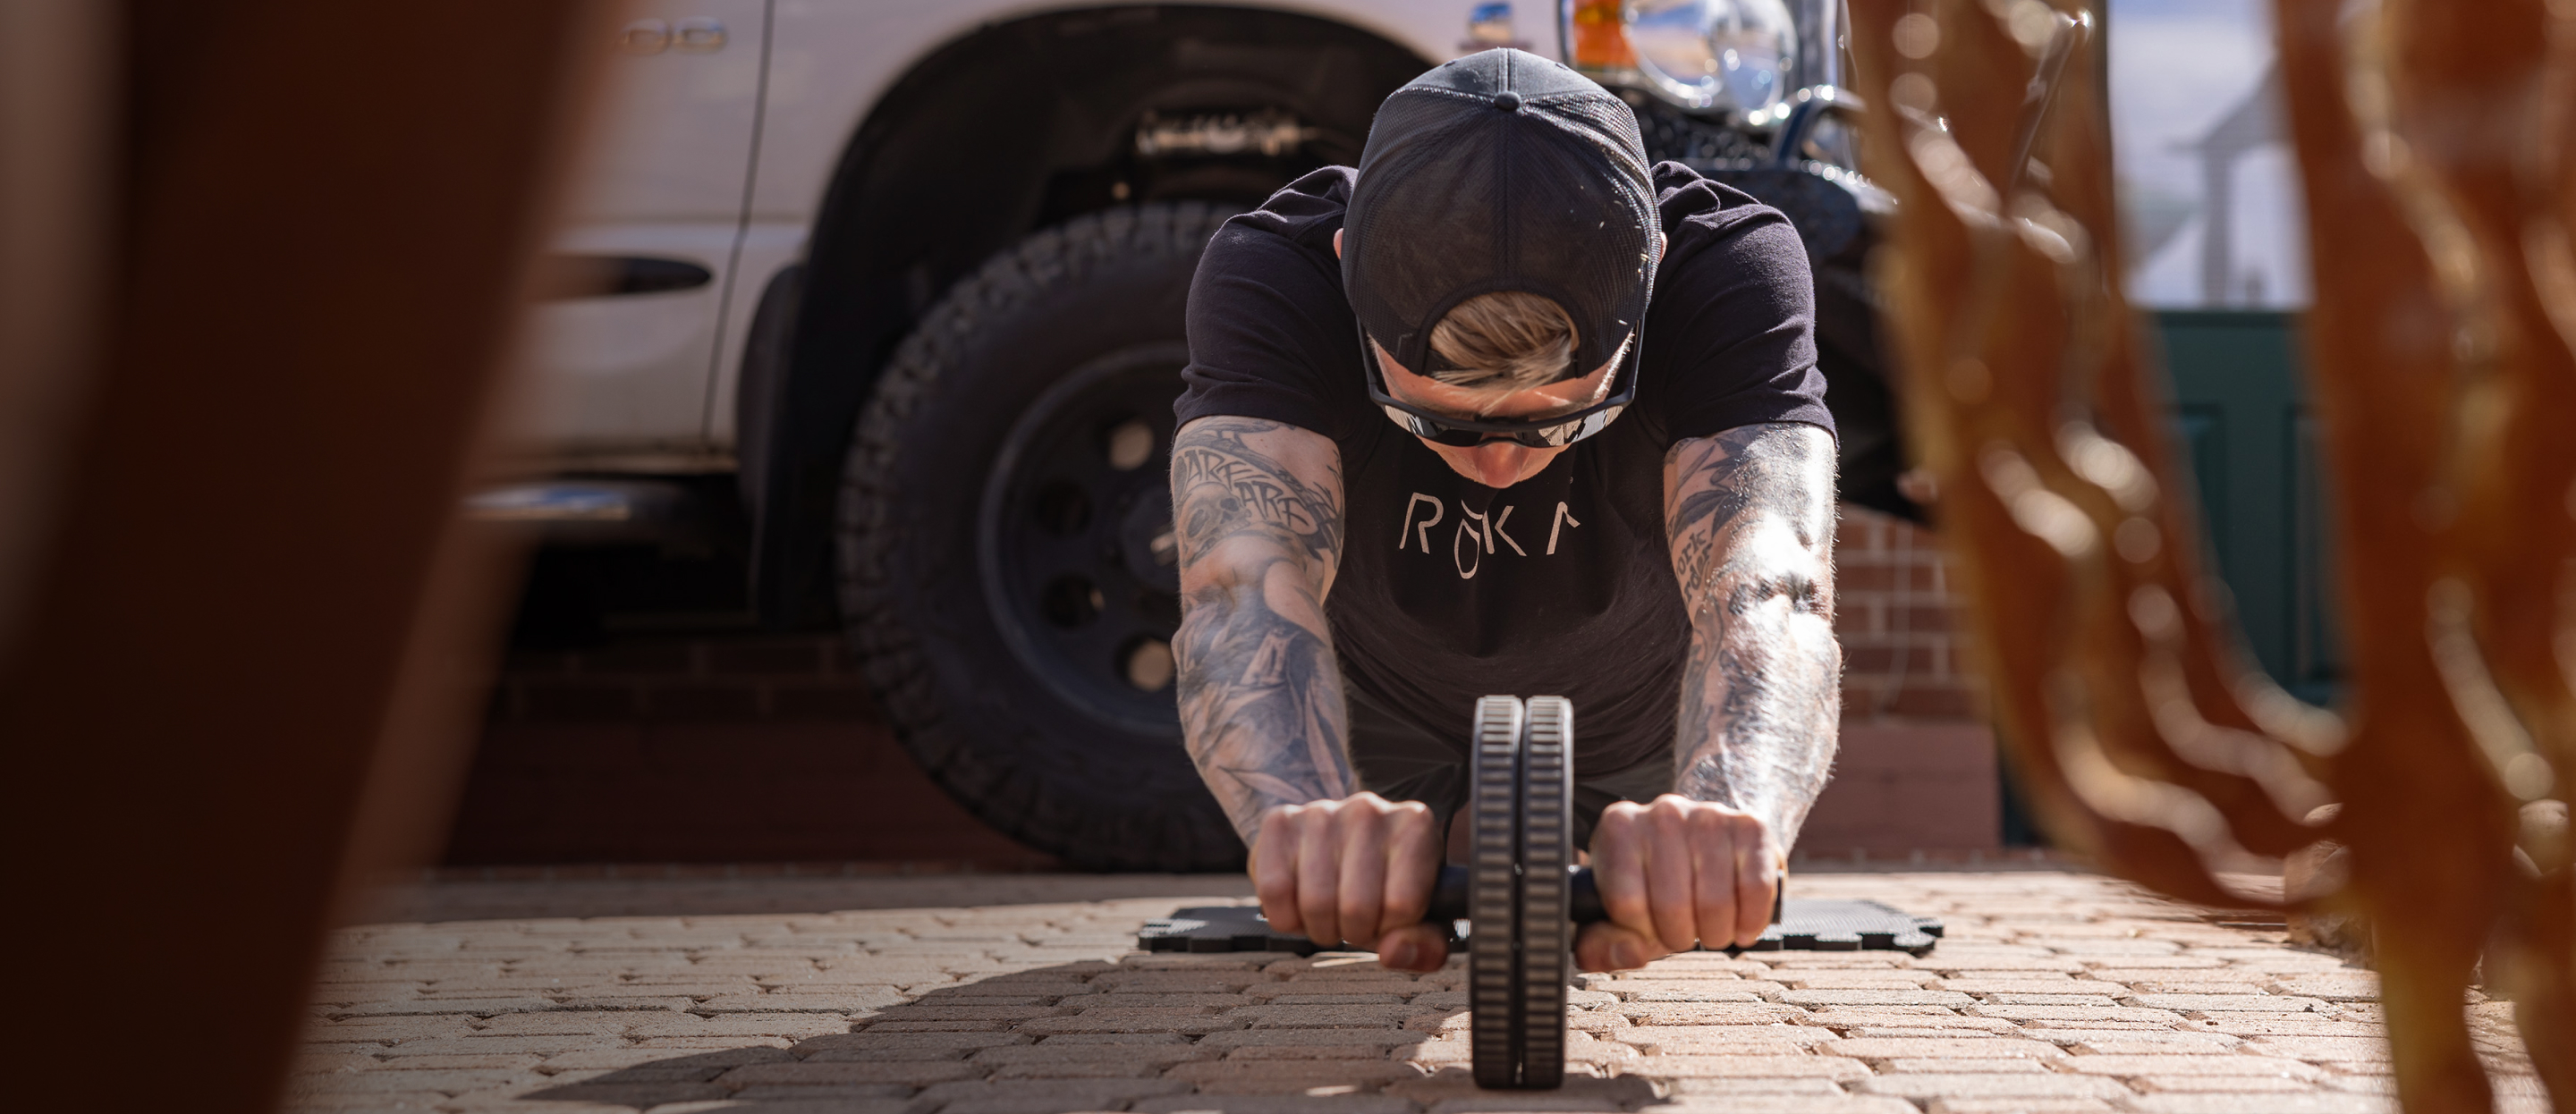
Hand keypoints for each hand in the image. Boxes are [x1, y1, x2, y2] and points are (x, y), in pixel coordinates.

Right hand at [1251, 792, 1448, 971]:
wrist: (1335, 846)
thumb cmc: (1384, 886)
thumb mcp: (1421, 918)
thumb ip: (1425, 946)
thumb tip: (1393, 951)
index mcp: (1415, 826)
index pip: (1403, 905)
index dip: (1390, 928)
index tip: (1387, 917)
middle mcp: (1368, 810)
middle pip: (1356, 907)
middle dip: (1352, 932)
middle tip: (1353, 919)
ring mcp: (1321, 812)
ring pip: (1314, 902)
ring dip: (1319, 927)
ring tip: (1330, 911)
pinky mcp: (1279, 822)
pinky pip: (1275, 891)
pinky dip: (1285, 916)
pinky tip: (1300, 901)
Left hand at [1576, 794, 1779, 970]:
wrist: (1704, 843)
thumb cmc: (1654, 885)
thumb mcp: (1615, 915)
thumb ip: (1602, 944)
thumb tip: (1631, 952)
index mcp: (1618, 829)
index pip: (1626, 903)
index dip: (1640, 931)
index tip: (1648, 927)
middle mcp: (1662, 814)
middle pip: (1672, 905)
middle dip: (1679, 937)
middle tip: (1683, 935)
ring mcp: (1708, 815)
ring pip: (1715, 902)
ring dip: (1715, 933)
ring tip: (1710, 929)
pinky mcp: (1750, 827)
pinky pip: (1755, 889)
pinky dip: (1750, 921)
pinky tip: (1741, 927)